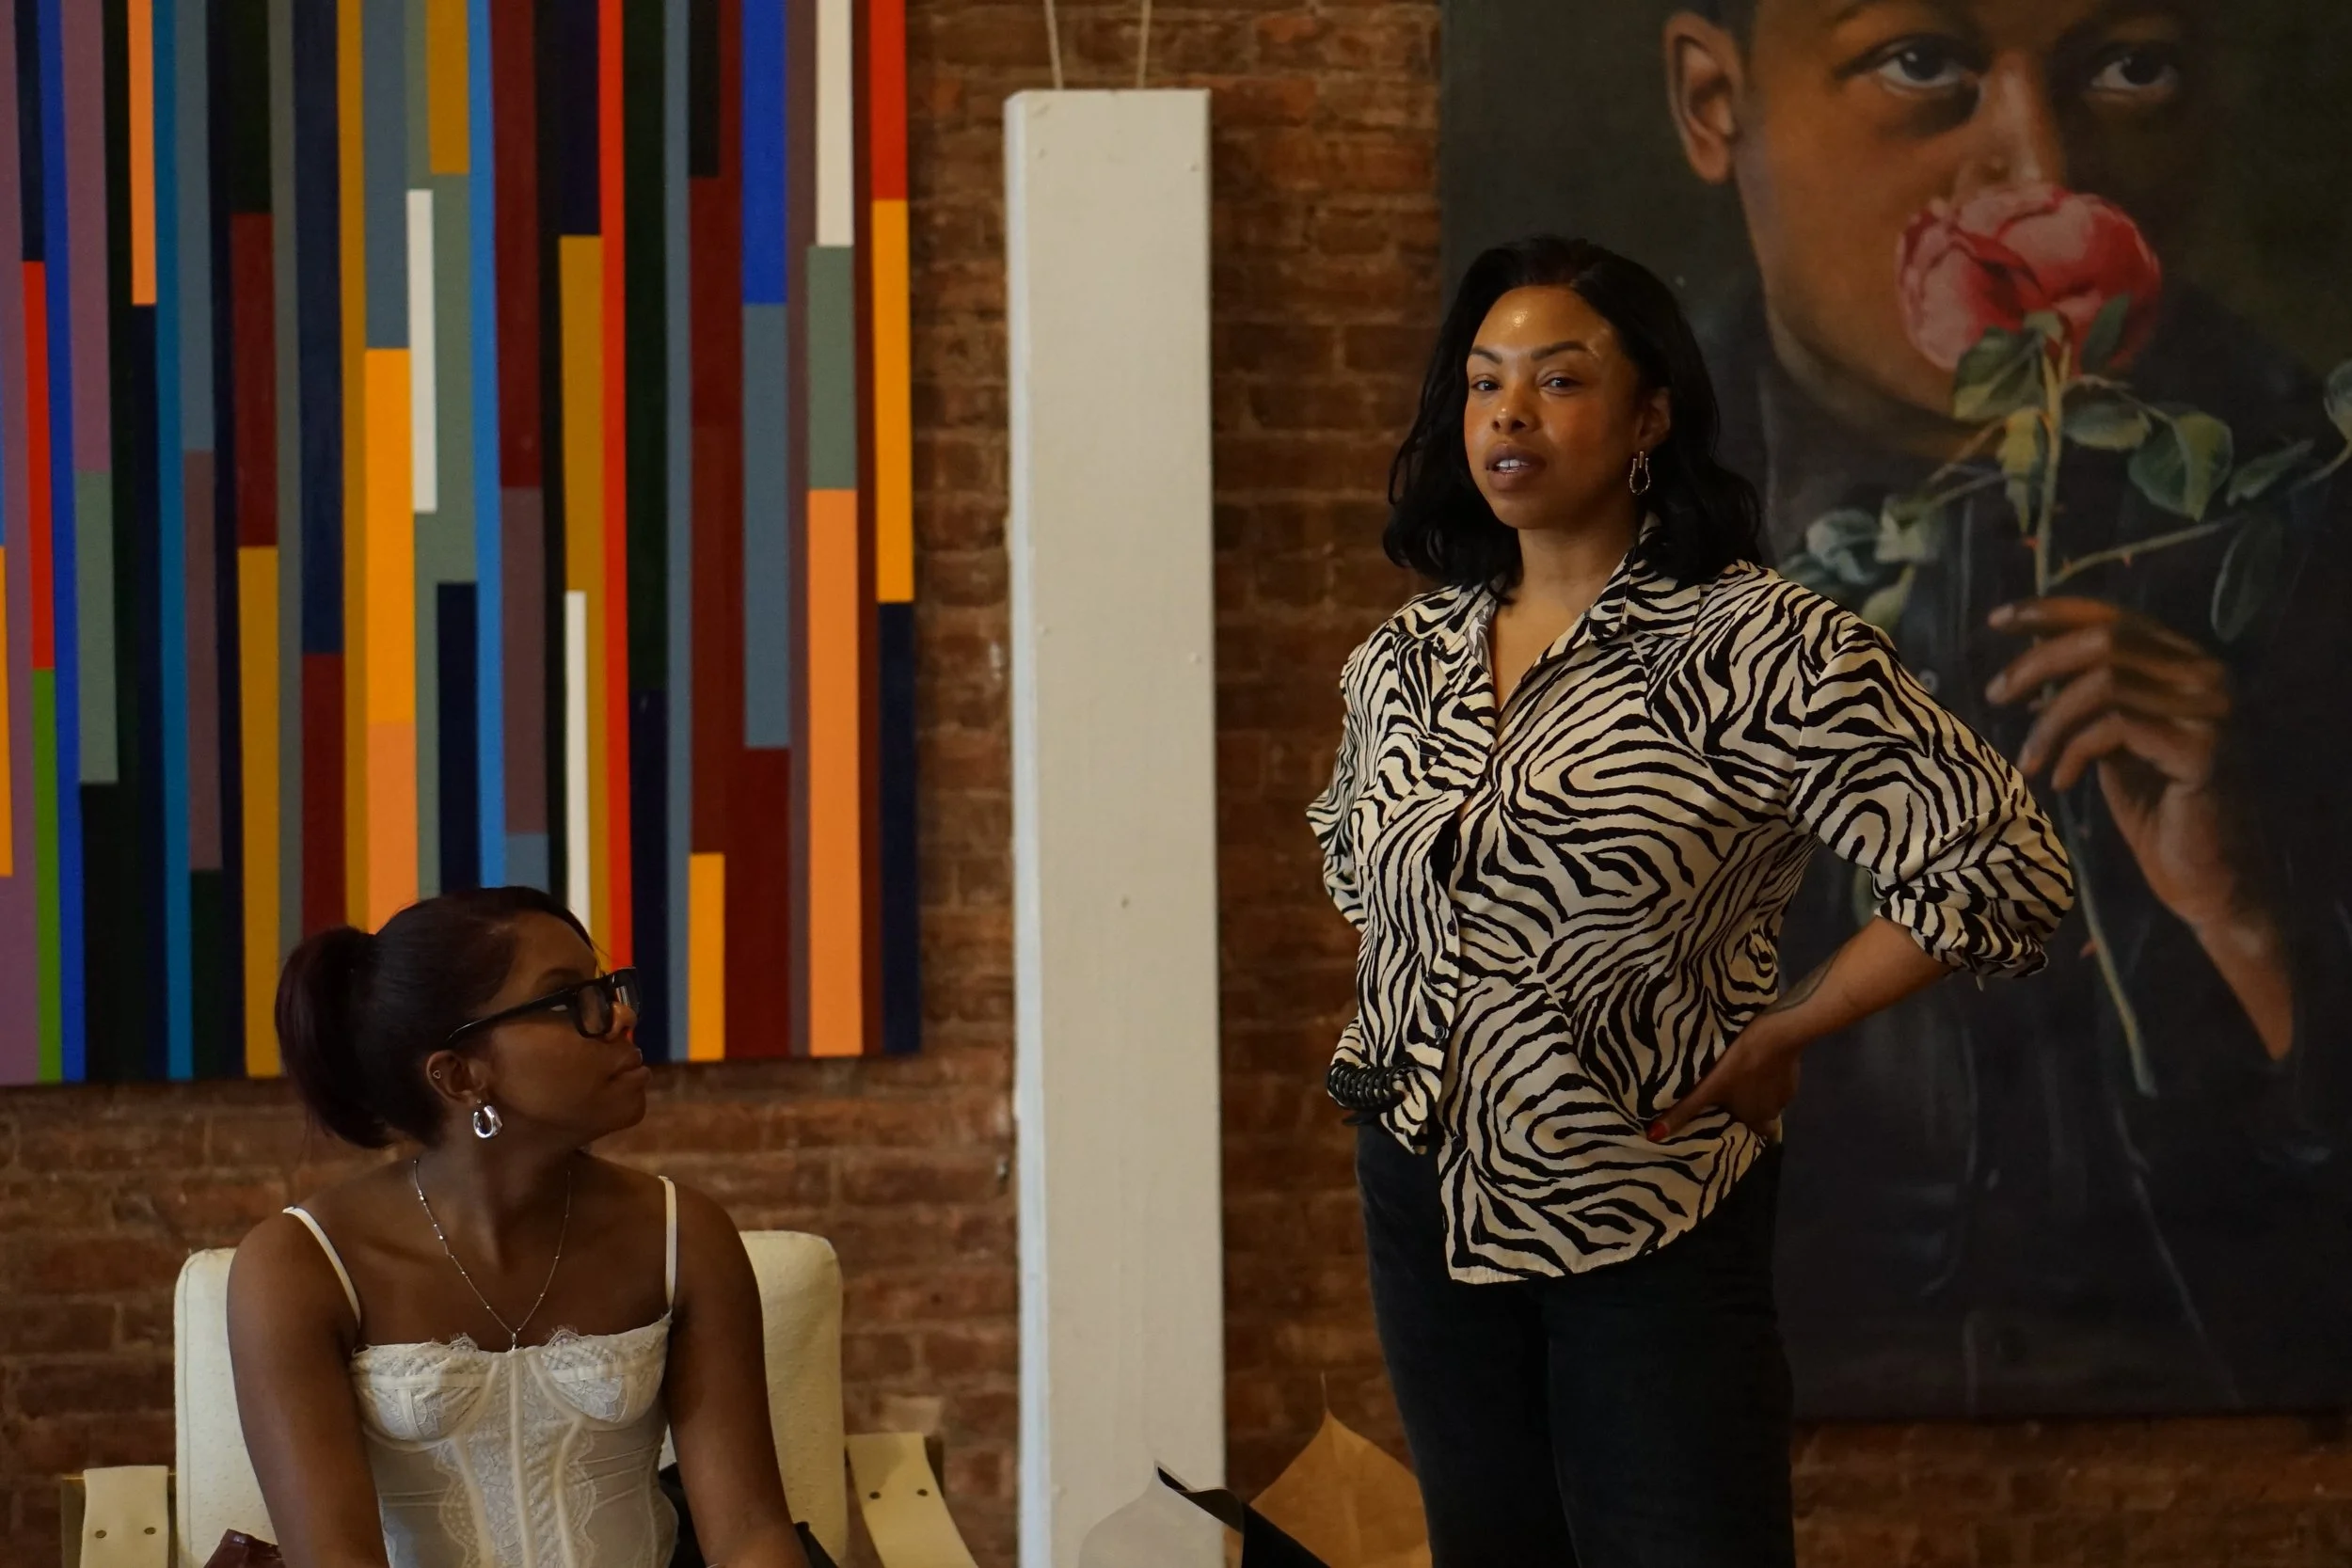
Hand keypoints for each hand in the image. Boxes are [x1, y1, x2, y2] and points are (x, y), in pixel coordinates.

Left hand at [1649, 1021, 1800, 1142]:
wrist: (1779, 1032)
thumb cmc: (1740, 1063)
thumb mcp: (1708, 1087)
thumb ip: (1684, 1110)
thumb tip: (1654, 1135)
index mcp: (1757, 1119)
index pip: (1753, 1136)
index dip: (1741, 1131)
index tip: (1727, 1122)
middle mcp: (1776, 1111)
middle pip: (1760, 1117)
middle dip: (1745, 1109)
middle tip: (1727, 1097)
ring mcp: (1787, 1091)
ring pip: (1769, 1098)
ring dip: (1756, 1091)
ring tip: (1738, 1076)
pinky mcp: (1794, 1071)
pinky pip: (1778, 1080)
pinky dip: (1766, 1075)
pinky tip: (1755, 1062)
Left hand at [1986, 597, 2240, 928]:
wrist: (2205, 878)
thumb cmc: (2157, 812)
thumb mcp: (2111, 743)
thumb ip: (2087, 701)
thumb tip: (2030, 670)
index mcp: (2187, 664)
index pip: (2113, 616)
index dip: (2050, 612)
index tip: (1996, 622)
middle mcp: (2208, 675)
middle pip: (2104, 639)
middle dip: (2036, 662)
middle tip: (1994, 694)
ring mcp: (2211, 709)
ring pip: (2102, 682)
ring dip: (2049, 721)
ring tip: (2028, 759)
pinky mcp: (2202, 747)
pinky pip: (2113, 727)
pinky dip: (2073, 750)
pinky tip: (2061, 782)